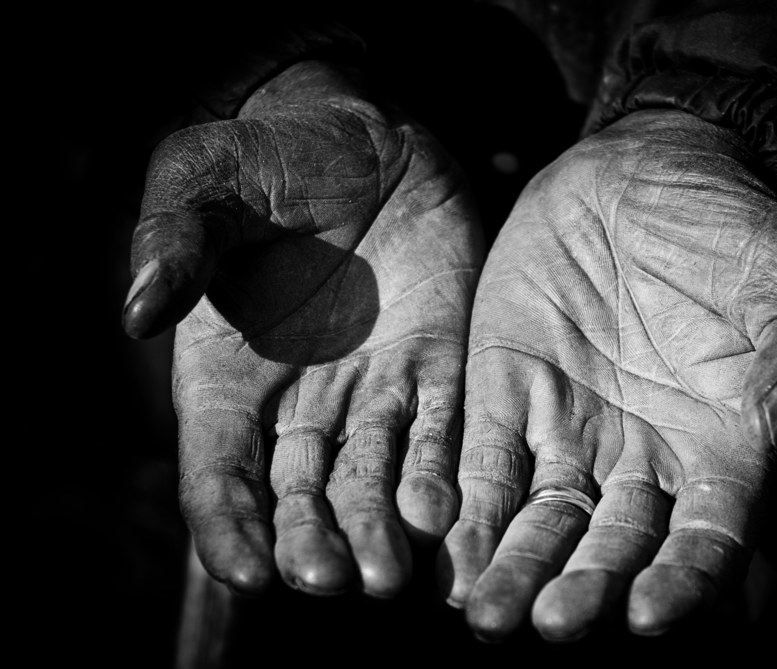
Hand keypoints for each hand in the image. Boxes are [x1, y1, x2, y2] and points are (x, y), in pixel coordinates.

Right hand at [123, 61, 482, 596]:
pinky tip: (446, 512)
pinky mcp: (437, 367)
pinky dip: (441, 473)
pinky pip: (440, 431)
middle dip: (312, 543)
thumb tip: (137, 312)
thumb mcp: (205, 187)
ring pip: (373, 481)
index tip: (245, 575)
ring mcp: (372, 392)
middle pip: (299, 497)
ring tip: (393, 574)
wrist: (359, 138)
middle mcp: (299, 404)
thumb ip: (175, 246)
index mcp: (227, 381)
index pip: (219, 476)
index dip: (227, 528)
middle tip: (330, 580)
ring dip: (380, 532)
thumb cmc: (264, 160)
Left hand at [437, 110, 776, 640]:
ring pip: (540, 520)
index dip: (683, 582)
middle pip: (610, 547)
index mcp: (720, 450)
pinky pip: (481, 459)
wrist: (646, 170)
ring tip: (484, 615)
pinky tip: (441, 543)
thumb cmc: (734, 230)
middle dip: (580, 589)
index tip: (650, 614)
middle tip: (550, 626)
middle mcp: (641, 459)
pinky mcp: (503, 391)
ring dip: (513, 568)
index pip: (706, 540)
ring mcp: (568, 429)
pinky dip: (463, 503)